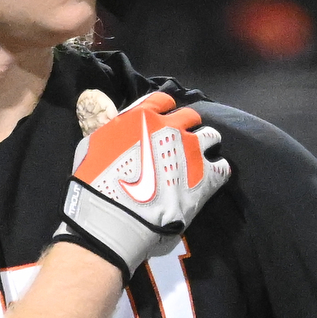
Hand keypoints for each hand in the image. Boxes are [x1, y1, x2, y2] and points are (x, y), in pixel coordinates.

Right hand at [55, 90, 230, 278]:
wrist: (114, 217)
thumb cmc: (96, 182)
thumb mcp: (93, 144)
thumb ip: (113, 128)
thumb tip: (114, 119)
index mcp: (143, 116)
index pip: (163, 100)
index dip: (165, 110)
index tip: (164, 120)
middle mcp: (172, 127)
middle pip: (191, 116)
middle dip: (187, 127)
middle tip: (180, 143)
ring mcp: (191, 151)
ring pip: (211, 137)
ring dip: (205, 145)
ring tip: (197, 160)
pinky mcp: (206, 176)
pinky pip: (222, 167)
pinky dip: (217, 171)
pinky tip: (209, 178)